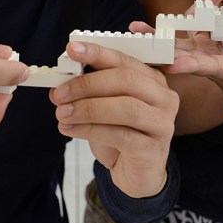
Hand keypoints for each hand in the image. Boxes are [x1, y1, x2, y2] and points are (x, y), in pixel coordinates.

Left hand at [48, 41, 177, 197]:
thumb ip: (86, 93)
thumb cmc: (121, 135)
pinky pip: (120, 135)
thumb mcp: (102, 108)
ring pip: (125, 107)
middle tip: (60, 93)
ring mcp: (162, 123)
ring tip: (61, 113)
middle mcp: (164, 97)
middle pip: (126, 80)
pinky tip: (70, 129)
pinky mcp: (153, 149)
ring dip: (87, 108)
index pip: (125, 60)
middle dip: (88, 84)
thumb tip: (58, 86)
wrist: (136, 174)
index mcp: (152, 80)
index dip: (98, 53)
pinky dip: (90, 130)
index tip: (71, 49)